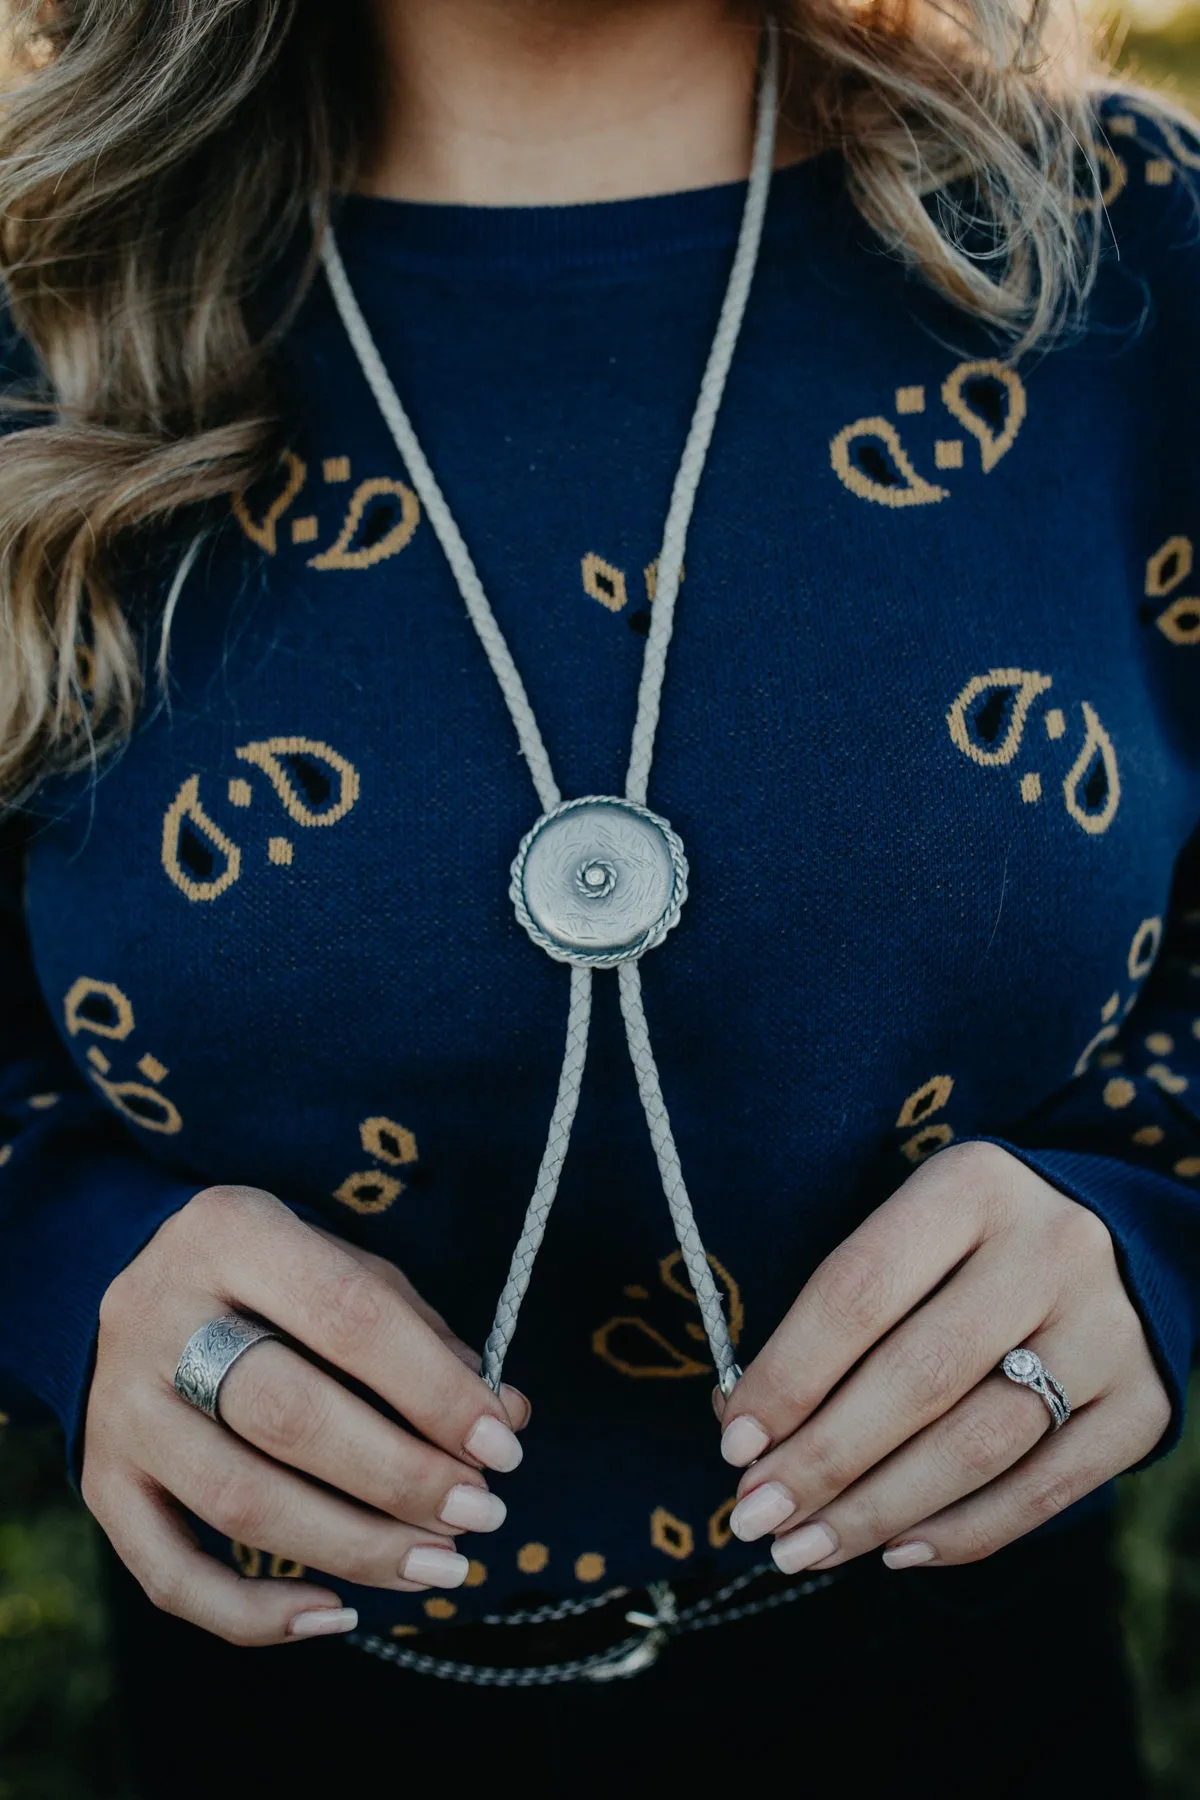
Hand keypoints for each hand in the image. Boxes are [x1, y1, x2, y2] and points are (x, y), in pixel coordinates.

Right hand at [83, 1185, 528, 1645]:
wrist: (141, 1288)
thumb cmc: (275, 1282)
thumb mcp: (343, 1269)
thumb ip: (422, 1337)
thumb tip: (506, 1418)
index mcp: (231, 1232)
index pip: (347, 1314)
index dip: (432, 1388)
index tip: (503, 1446)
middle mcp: (159, 1313)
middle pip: (288, 1413)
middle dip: (399, 1475)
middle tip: (481, 1514)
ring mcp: (118, 1403)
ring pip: (237, 1498)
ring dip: (352, 1546)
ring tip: (439, 1564)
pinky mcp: (100, 1480)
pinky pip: (168, 1573)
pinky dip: (252, 1611)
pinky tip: (334, 1616)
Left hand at [717, 1142, 1170, 1572]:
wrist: (1114, 1243)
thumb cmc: (968, 1248)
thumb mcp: (908, 1236)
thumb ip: (835, 1316)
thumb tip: (748, 1425)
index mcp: (969, 1186)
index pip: (858, 1290)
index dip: (788, 1375)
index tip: (733, 1442)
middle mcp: (1048, 1249)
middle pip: (917, 1376)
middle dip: (823, 1460)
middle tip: (756, 1515)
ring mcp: (1106, 1328)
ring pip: (978, 1443)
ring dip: (877, 1511)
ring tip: (805, 1548)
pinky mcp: (1143, 1403)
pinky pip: (1045, 1490)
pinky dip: (963, 1532)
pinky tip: (895, 1551)